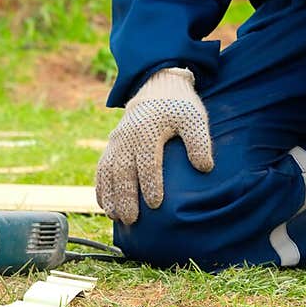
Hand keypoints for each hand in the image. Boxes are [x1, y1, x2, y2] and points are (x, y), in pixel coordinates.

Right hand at [95, 67, 212, 221]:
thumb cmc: (179, 107)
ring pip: (108, 171)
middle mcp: (127, 136)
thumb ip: (199, 141)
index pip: (147, 160)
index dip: (150, 183)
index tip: (155, 204)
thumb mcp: (194, 118)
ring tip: (117, 218)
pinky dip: (101, 188)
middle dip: (125, 197)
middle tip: (131, 219)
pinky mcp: (111, 145)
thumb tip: (204, 167)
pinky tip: (106, 206)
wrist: (158, 87)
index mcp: (148, 129)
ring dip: (110, 196)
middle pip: (122, 170)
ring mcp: (116, 141)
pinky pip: (101, 168)